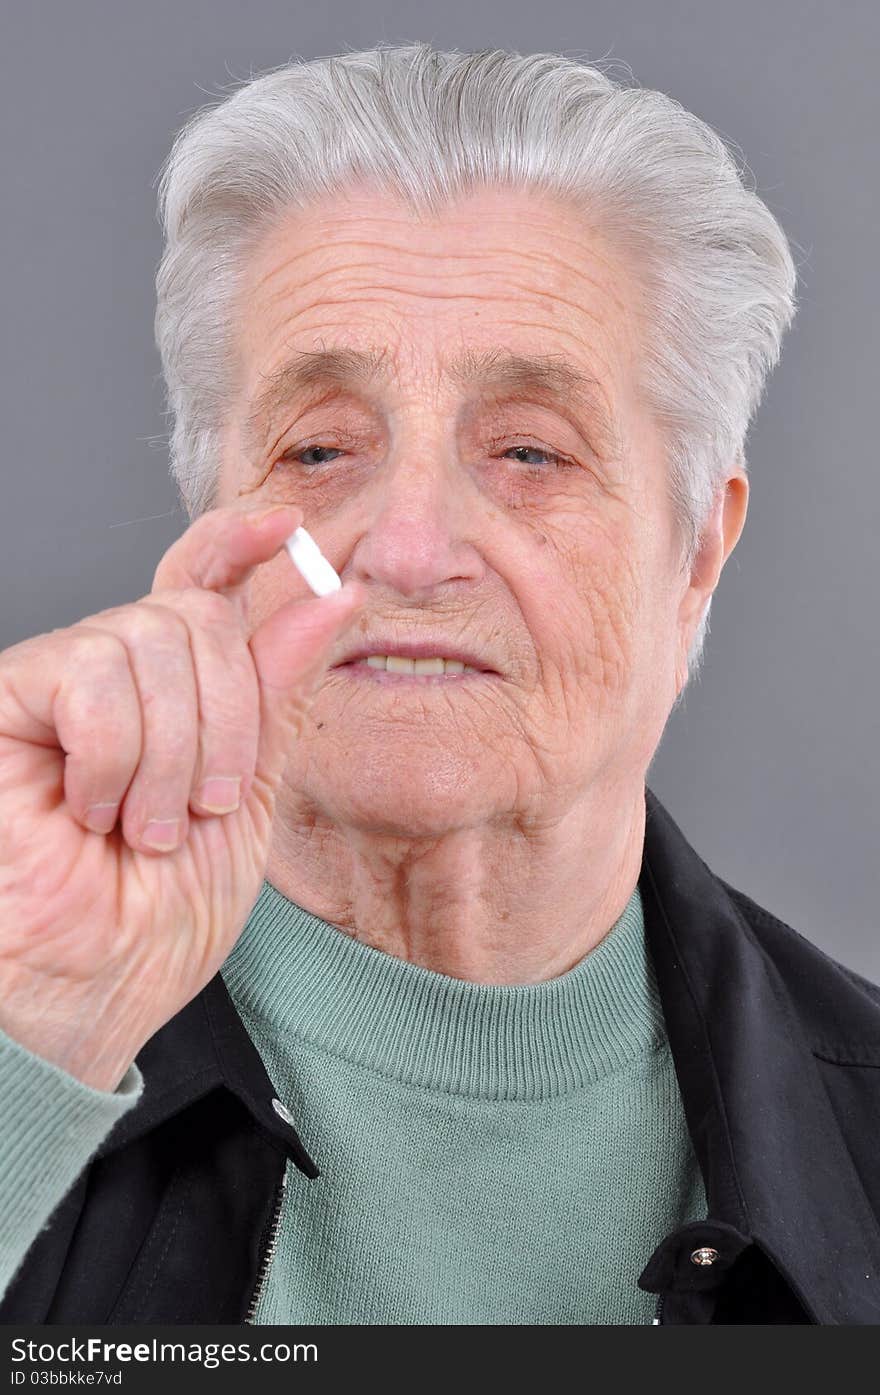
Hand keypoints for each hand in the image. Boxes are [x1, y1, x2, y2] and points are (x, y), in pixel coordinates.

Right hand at [0, 502, 363, 1089]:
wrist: (91, 990)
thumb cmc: (157, 917)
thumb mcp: (247, 793)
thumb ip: (276, 691)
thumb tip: (329, 594)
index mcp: (174, 696)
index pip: (201, 585)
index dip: (240, 543)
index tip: (292, 524)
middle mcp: (113, 676)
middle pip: (196, 612)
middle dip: (229, 717)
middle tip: (207, 807)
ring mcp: (57, 683)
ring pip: (150, 637)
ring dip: (175, 751)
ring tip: (145, 826)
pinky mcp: (7, 696)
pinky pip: (93, 671)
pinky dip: (116, 753)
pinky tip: (94, 809)